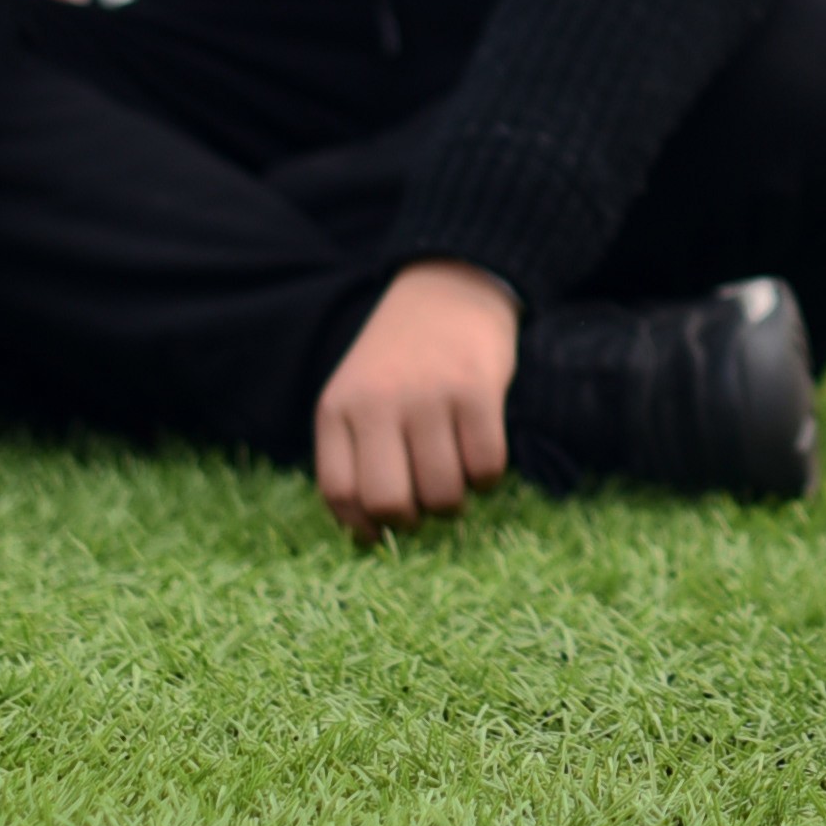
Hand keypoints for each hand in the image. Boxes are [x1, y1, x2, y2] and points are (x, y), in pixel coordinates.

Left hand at [315, 259, 520, 541]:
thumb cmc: (399, 361)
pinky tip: (479, 455)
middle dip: (411, 522)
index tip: (380, 529)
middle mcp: (377, 400)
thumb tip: (368, 536)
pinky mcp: (477, 388)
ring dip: (454, 502)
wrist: (449, 289)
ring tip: (455, 477)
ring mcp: (428, 394)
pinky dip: (487, 478)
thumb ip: (354, 455)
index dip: (361, 525)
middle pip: (389, 501)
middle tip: (424, 506)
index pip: (339, 492)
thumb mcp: (356, 396)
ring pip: (443, 492)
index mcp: (337, 407)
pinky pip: (487, 467)